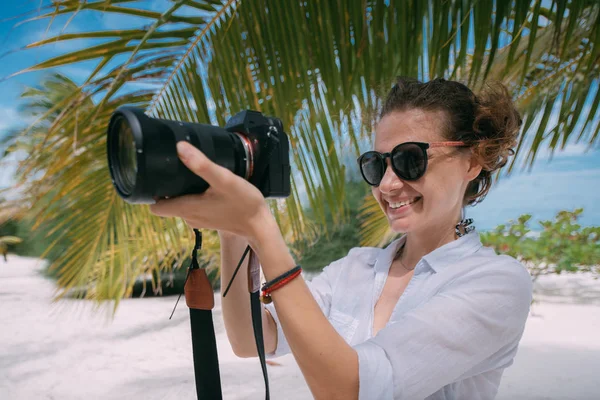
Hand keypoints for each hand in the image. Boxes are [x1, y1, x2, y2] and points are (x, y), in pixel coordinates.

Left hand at [150, 141, 272, 241]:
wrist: (260, 225)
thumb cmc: (243, 203)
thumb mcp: (223, 179)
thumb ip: (201, 164)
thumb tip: (179, 148)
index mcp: (186, 208)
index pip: (155, 206)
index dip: (151, 192)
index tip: (156, 176)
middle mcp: (189, 217)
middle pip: (167, 203)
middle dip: (167, 187)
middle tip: (176, 169)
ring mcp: (199, 220)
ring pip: (181, 204)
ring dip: (182, 191)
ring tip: (192, 175)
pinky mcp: (209, 219)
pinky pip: (194, 207)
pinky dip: (195, 197)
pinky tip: (207, 187)